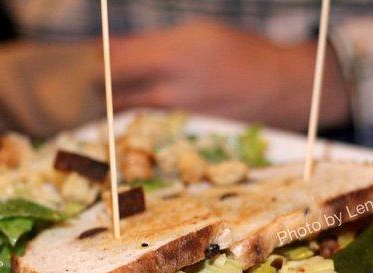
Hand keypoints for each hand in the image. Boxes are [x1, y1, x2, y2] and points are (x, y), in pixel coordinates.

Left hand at [99, 20, 349, 131]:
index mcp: (174, 57)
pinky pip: (150, 129)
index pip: (113, 64)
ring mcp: (177, 119)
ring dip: (118, 106)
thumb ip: (148, 45)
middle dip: (101, 88)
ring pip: (130, 115)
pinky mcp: (185, 137)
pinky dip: (140, 120)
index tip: (90, 61)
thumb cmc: (238, 53)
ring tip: (120, 97)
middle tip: (96, 82)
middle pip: (114, 95)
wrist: (282, 89)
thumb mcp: (195, 34)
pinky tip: (145, 113)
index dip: (95, 63)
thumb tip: (107, 48)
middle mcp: (172, 92)